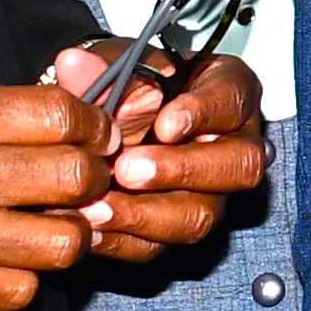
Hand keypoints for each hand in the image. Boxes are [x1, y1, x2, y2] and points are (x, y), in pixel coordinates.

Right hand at [0, 83, 137, 310]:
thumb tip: (40, 119)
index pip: (59, 116)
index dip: (88, 123)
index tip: (88, 129)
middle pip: (74, 177)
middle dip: (91, 175)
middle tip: (82, 176)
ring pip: (63, 242)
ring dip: (68, 232)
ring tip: (49, 222)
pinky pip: (19, 291)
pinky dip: (25, 278)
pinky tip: (5, 259)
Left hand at [44, 47, 271, 264]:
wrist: (110, 119)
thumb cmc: (127, 84)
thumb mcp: (115, 65)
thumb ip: (100, 68)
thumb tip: (72, 65)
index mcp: (229, 91)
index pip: (233, 99)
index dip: (203, 114)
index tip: (164, 123)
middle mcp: (233, 145)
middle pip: (238, 166)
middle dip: (181, 171)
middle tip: (127, 170)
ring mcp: (212, 193)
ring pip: (202, 215)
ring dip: (148, 214)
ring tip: (100, 206)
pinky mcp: (176, 226)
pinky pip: (162, 245)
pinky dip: (122, 238)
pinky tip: (89, 227)